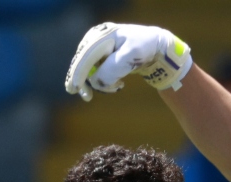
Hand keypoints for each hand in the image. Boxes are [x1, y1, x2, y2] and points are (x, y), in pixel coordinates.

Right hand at [65, 23, 192, 101]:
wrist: (155, 47)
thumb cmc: (145, 47)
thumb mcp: (131, 56)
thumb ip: (112, 68)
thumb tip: (95, 81)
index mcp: (102, 36)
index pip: (86, 55)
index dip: (78, 72)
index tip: (75, 89)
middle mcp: (95, 40)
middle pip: (82, 63)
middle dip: (83, 80)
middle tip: (87, 98)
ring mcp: (97, 49)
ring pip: (89, 70)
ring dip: (100, 82)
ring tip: (118, 87)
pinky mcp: (101, 58)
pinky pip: (96, 73)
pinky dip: (105, 81)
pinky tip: (118, 84)